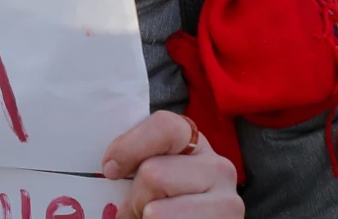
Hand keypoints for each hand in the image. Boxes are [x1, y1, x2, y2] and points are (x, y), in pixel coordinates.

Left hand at [102, 111, 242, 217]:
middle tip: (139, 209)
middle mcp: (218, 167)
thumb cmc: (164, 200)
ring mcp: (227, 202)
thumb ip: (137, 162)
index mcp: (194, 141)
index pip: (164, 127)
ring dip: (145, 217)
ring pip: (157, 210)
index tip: (110, 170)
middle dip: (136, 197)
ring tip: (151, 218)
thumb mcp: (153, 171)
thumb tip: (110, 169)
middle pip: (153, 174)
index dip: (129, 148)